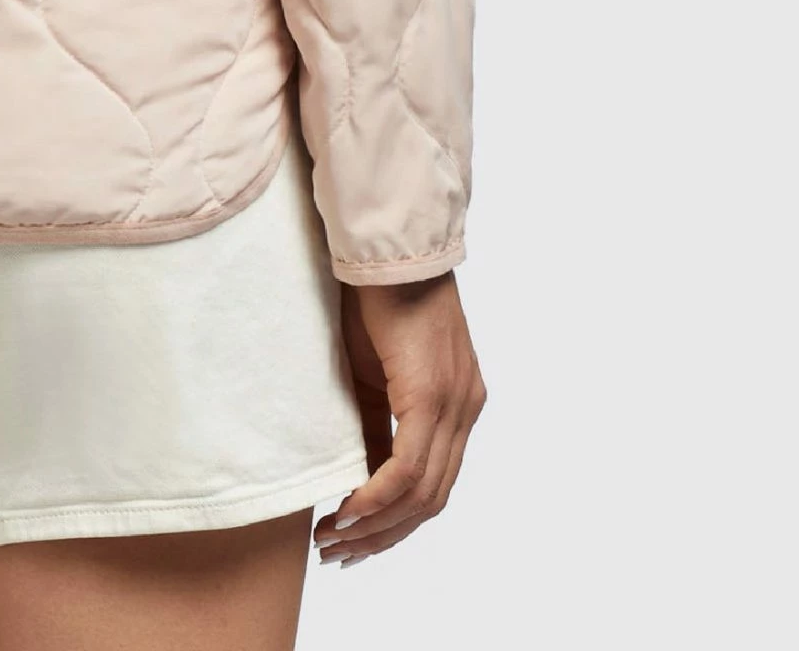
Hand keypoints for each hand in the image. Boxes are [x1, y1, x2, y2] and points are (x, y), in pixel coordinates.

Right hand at [315, 272, 485, 567]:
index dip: (395, 523)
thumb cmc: (373, 296)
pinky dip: (377, 497)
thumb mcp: (372, 370)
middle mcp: (465, 409)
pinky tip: (347, 510)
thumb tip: (359, 473)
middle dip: (382, 536)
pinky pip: (409, 467)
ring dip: (376, 525)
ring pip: (424, 493)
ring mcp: (455, 403)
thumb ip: (375, 420)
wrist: (384, 245)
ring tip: (332, 538)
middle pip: (432, 501)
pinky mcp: (431, 394)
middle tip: (337, 553)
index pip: (435, 486)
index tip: (353, 540)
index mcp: (458, 404)